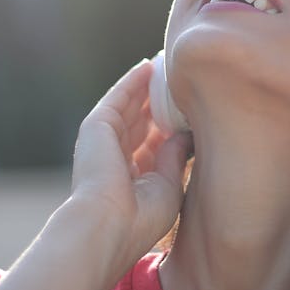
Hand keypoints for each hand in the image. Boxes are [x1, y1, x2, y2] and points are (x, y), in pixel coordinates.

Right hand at [65, 59, 192, 264]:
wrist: (108, 223)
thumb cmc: (141, 218)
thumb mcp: (169, 187)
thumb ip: (175, 157)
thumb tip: (184, 133)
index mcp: (132, 180)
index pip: (153, 146)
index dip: (171, 128)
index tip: (193, 111)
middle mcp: (116, 159)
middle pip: (142, 122)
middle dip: (160, 103)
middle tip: (181, 82)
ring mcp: (104, 142)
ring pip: (130, 106)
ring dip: (147, 87)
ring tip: (168, 66)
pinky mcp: (97, 127)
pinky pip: (118, 97)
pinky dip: (132, 82)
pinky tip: (148, 66)